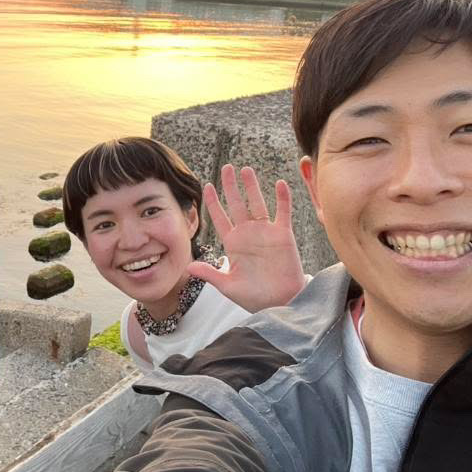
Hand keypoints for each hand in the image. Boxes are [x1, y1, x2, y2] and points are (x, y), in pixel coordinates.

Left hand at [187, 164, 305, 312]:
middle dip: (231, 186)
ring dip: (252, 187)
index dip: (213, 202)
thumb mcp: (228, 286)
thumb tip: (188, 266)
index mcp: (232, 243)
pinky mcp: (283, 235)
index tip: (206, 186)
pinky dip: (282, 198)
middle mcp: (248, 234)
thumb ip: (210, 273)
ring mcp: (266, 232)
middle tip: (226, 167)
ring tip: (246, 169)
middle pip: (237, 204)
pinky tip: (279, 183)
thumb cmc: (254, 297)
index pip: (220, 217)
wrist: (280, 304)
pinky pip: (282, 213)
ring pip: (257, 203)